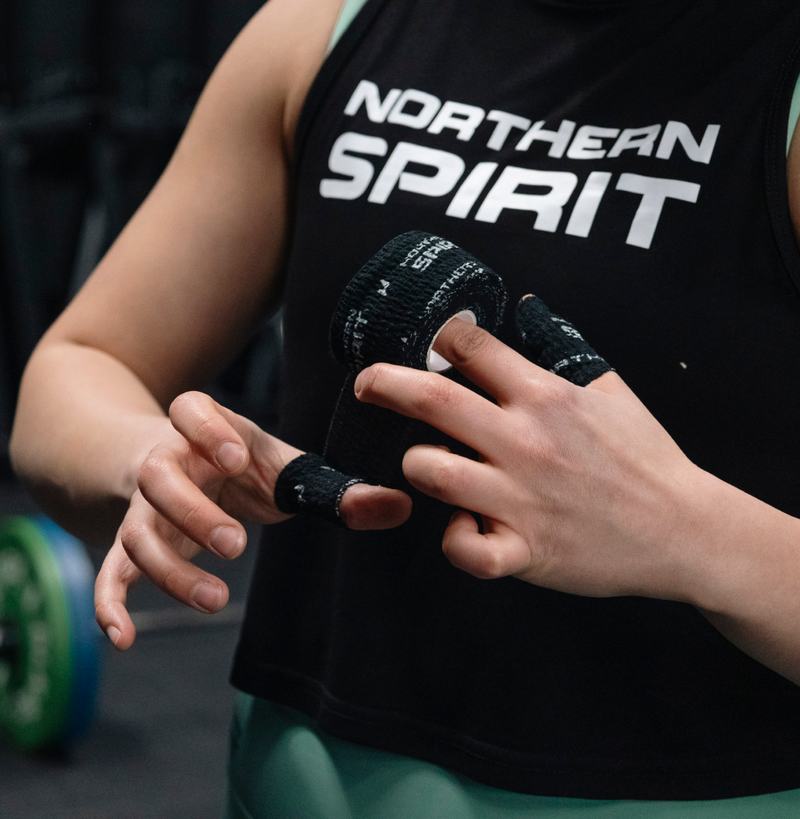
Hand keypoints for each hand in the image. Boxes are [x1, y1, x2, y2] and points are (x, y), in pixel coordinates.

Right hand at [95, 391, 410, 648]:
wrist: (177, 465)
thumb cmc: (241, 465)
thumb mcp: (284, 468)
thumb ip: (337, 490)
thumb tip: (399, 508)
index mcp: (204, 428)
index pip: (191, 410)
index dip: (208, 430)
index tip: (237, 458)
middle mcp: (165, 462)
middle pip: (159, 478)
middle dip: (194, 511)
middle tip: (236, 545)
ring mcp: (141, 505)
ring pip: (137, 532)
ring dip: (169, 568)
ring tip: (216, 599)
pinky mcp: (131, 543)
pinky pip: (112, 571)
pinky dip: (111, 603)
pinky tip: (126, 638)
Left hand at [353, 317, 708, 602]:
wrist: (684, 528)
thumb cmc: (645, 456)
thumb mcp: (609, 388)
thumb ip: (562, 346)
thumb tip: (526, 306)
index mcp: (545, 396)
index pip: (471, 347)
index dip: (438, 337)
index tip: (421, 340)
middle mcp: (526, 441)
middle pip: (432, 399)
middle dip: (385, 384)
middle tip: (366, 383)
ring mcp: (522, 499)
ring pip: (431, 471)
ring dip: (417, 466)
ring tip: (428, 466)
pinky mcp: (526, 551)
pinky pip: (464, 550)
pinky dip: (455, 541)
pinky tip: (466, 530)